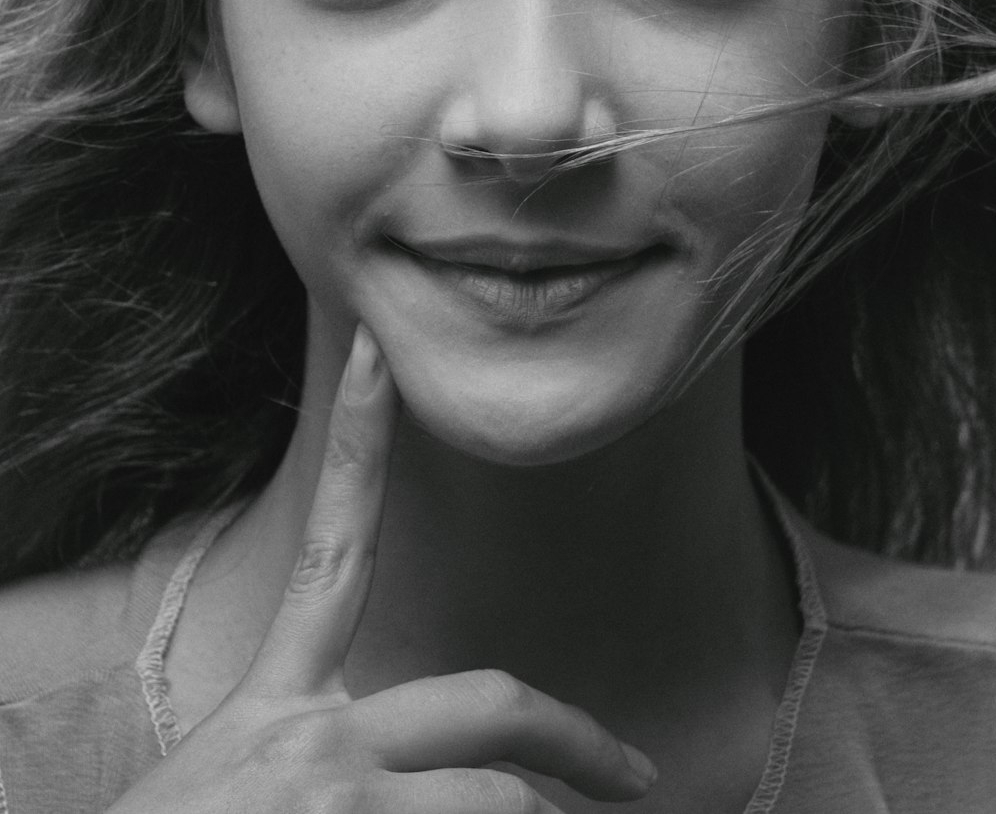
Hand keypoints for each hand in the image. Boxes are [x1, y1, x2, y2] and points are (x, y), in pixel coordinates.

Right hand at [107, 325, 656, 812]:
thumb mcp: (238, 770)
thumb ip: (318, 734)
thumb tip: (422, 767)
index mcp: (278, 698)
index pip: (339, 545)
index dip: (361, 438)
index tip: (379, 353)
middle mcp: (312, 734)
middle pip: (485, 702)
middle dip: (573, 736)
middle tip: (632, 775)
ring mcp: (336, 797)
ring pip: (496, 802)